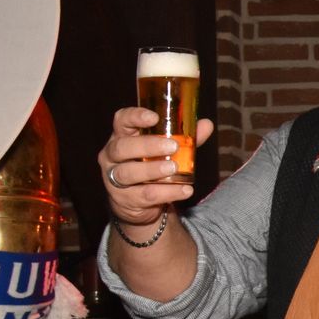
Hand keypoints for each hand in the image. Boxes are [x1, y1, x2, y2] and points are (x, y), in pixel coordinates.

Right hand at [99, 107, 214, 224]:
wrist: (140, 201)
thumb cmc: (151, 165)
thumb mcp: (166, 150)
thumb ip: (185, 138)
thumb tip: (206, 124)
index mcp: (122, 136)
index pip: (121, 120)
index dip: (134, 117)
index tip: (154, 117)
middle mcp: (112, 156)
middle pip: (122, 147)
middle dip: (147, 146)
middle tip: (172, 146)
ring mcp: (114, 178)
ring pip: (128, 173)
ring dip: (152, 170)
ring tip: (174, 169)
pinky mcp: (123, 199)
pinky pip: (144, 195)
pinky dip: (167, 193)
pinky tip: (184, 190)